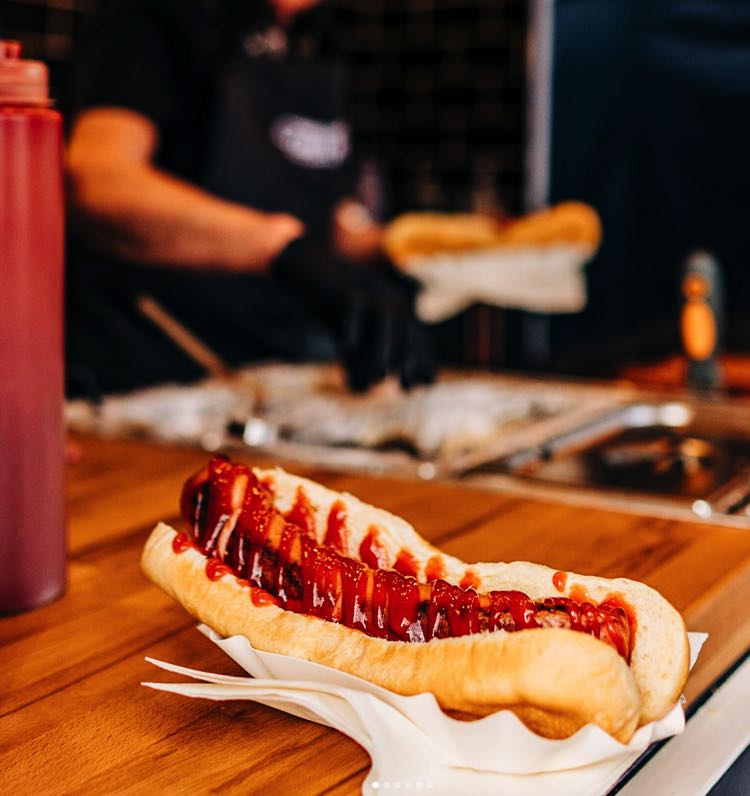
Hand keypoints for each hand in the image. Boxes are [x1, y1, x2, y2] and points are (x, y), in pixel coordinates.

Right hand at [273, 237, 434, 390]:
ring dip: (384, 349)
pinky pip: (354, 307)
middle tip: (405, 387)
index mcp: (398, 314)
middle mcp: (391, 302)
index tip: (413, 389)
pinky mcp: (347, 288)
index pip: (416, 341)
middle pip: (407, 331)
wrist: (310, 273)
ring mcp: (371, 292)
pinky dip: (352, 328)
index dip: (420, 364)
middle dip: (409, 360)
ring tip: (381, 376)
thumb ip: (358, 366)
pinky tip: (346, 350)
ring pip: (385, 320)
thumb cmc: (336, 312)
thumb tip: (364, 388)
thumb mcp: (350, 342)